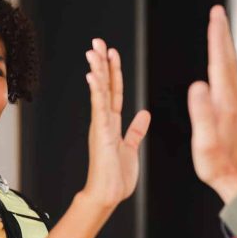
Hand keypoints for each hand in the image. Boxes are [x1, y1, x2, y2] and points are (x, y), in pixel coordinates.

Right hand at [82, 39, 150, 208]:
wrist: (108, 195)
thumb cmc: (116, 177)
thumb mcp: (131, 149)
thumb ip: (136, 131)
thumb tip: (144, 115)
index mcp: (112, 123)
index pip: (113, 91)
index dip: (113, 72)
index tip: (111, 54)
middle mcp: (104, 121)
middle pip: (104, 86)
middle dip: (101, 63)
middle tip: (97, 42)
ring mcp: (101, 125)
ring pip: (99, 92)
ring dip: (97, 70)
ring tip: (93, 51)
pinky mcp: (101, 132)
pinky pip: (99, 107)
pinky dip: (97, 90)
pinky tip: (93, 75)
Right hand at [187, 5, 236, 203]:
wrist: (236, 180)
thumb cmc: (218, 165)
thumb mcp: (205, 143)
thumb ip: (202, 114)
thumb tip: (198, 85)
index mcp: (224, 103)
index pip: (219, 62)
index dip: (217, 37)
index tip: (215, 16)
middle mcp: (232, 100)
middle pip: (227, 60)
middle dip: (222, 34)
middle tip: (217, 13)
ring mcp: (234, 105)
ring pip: (229, 68)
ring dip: (224, 47)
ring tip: (219, 32)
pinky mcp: (232, 112)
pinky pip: (228, 79)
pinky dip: (224, 64)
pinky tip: (220, 66)